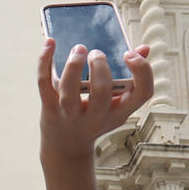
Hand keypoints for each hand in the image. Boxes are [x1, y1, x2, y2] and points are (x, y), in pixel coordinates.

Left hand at [38, 39, 153, 160]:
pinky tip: (49, 43)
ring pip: (69, 92)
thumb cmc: (95, 117)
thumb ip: (131, 76)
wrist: (66, 146)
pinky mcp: (49, 109)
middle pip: (102, 92)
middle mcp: (96, 117)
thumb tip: (144, 48)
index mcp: (119, 111)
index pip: (142, 94)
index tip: (129, 54)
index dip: (141, 71)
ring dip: (73, 66)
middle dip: (99, 66)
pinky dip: (45, 61)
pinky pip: (44, 84)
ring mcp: (70, 115)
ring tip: (78, 49)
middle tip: (95, 53)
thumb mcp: (116, 105)